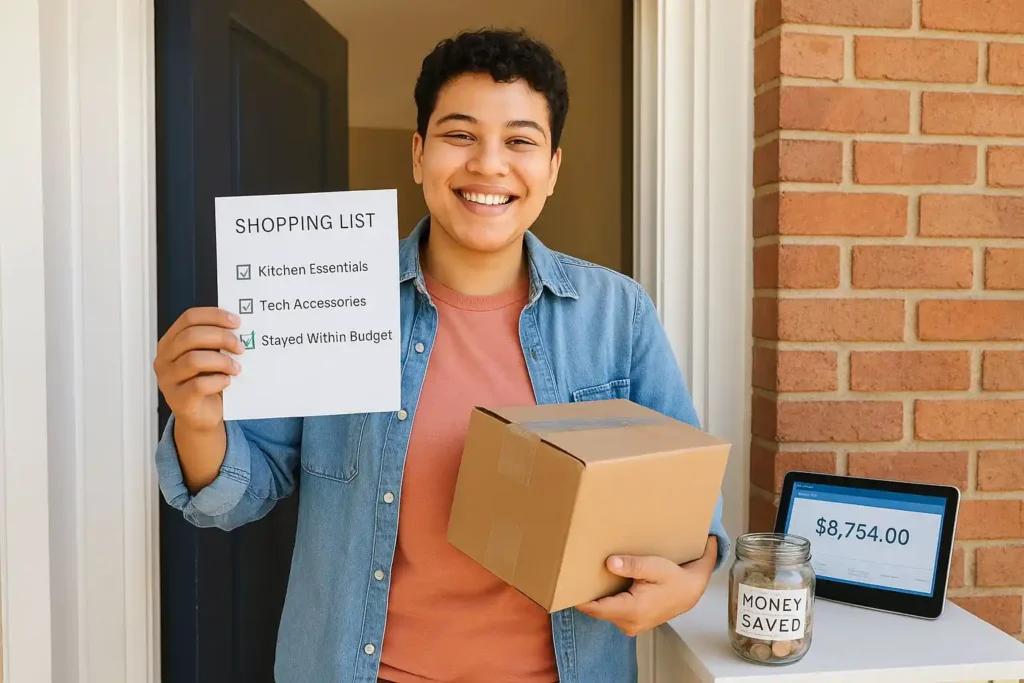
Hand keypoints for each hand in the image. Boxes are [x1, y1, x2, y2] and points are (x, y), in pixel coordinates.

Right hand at [154, 307, 243, 430]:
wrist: (201, 416)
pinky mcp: (179, 399)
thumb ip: (215, 342)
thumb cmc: (206, 381)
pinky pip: (199, 385)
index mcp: (171, 342)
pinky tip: (226, 382)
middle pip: (191, 336)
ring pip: (194, 360)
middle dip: (222, 338)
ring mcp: (168, 380)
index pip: (189, 318)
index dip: (214, 316)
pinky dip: (218, 381)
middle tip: (240, 347)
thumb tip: (238, 329)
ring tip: (236, 368)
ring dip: (222, 361)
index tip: (236, 322)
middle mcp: (165, 359)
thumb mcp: (208, 356)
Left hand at [576, 537, 716, 636]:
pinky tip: (606, 584)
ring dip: (597, 597)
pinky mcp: (631, 623)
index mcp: (632, 610)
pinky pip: (611, 612)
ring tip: (589, 576)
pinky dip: (606, 600)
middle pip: (596, 610)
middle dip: (586, 593)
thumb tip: (610, 563)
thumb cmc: (674, 578)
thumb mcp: (655, 566)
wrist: (691, 591)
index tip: (565, 584)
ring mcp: (630, 626)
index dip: (577, 597)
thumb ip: (632, 565)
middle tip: (574, 573)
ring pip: (603, 612)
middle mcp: (629, 623)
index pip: (595, 608)